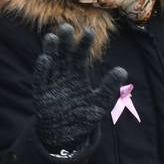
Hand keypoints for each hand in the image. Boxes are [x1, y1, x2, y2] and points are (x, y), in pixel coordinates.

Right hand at [31, 24, 126, 153]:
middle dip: (65, 42)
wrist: (65, 135)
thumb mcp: (99, 103)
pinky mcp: (41, 94)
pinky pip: (41, 80)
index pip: (81, 56)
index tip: (90, 31)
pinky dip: (42, 70)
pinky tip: (45, 59)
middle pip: (64, 55)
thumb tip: (122, 71)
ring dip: (51, 51)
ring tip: (52, 37)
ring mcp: (51, 83)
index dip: (84, 44)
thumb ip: (108, 87)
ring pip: (51, 63)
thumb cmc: (82, 117)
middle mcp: (63, 75)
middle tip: (67, 27)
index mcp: (77, 75)